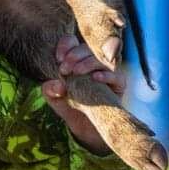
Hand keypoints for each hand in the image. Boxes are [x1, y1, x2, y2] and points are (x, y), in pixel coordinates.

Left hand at [42, 32, 127, 151]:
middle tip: (64, 69)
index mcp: (76, 59)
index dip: (65, 45)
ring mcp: (107, 72)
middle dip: (74, 55)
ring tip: (76, 72)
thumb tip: (58, 85)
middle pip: (86, 48)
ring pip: (101, 59)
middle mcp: (93, 62)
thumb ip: (50, 89)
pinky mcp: (118, 85)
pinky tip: (95, 78)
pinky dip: (106, 75)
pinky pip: (116, 76)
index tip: (58, 58)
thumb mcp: (54, 97)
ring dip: (88, 63)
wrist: (85, 127)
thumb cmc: (69, 106)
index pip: (72, 42)